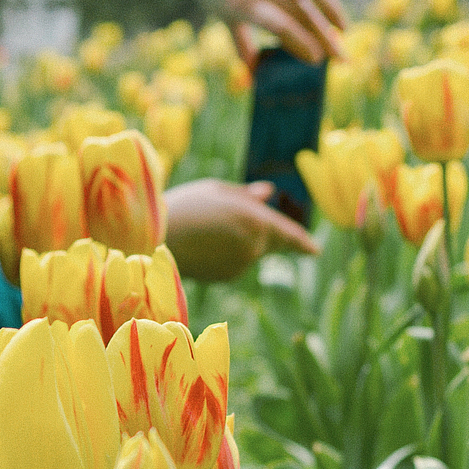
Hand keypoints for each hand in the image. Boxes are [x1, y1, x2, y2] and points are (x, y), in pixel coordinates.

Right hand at [165, 178, 318, 281]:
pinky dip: (227, 253)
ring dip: (241, 240)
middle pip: (272, 242)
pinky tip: (203, 242)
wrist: (154, 240)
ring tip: (207, 224)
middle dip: (270, 235)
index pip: (290, 234)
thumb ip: (248, 195)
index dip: (303, 242)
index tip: (314, 250)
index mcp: (257, 222)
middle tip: (249, 224)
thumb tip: (269, 193)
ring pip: (251, 251)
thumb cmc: (187, 206)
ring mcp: (241, 265)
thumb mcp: (218, 191)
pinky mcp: (226, 276)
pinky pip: (235, 262)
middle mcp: (254, 247)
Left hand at [183, 0, 365, 64]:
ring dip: (330, 5)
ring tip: (344, 27)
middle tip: (342, 58)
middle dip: (322, 37)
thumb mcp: (222, 15)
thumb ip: (241, 43)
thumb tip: (253, 75)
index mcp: (244, 1)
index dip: (301, 43)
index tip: (316, 61)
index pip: (280, 25)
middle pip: (300, 11)